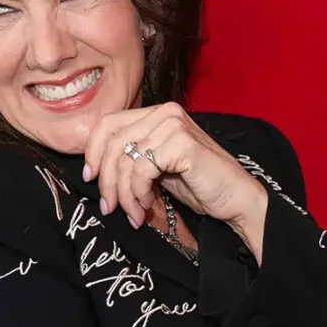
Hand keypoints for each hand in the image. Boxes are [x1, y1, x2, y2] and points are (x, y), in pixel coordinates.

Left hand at [82, 102, 268, 259]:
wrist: (236, 199)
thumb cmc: (198, 184)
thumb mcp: (156, 167)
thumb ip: (131, 158)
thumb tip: (93, 169)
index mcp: (157, 113)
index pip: (108, 123)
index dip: (92, 151)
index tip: (90, 178)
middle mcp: (165, 112)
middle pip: (112, 142)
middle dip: (106, 180)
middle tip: (110, 207)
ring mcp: (174, 125)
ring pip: (124, 160)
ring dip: (124, 194)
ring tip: (134, 213)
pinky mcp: (182, 144)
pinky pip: (141, 170)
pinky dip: (139, 192)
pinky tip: (149, 204)